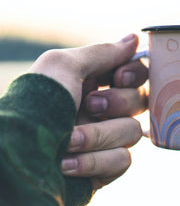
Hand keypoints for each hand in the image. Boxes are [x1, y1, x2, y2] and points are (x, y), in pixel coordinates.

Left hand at [29, 34, 147, 189]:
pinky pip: (123, 160)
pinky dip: (96, 161)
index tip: (119, 76)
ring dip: (100, 135)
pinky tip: (67, 163)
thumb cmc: (35, 104)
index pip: (135, 73)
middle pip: (139, 101)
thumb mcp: (63, 66)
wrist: (15, 157)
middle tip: (90, 107)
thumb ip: (102, 52)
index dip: (135, 74)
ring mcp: (104, 139)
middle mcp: (101, 110)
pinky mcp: (104, 167)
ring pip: (132, 132)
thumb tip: (134, 38)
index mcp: (91, 83)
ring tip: (68, 141)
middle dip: (118, 103)